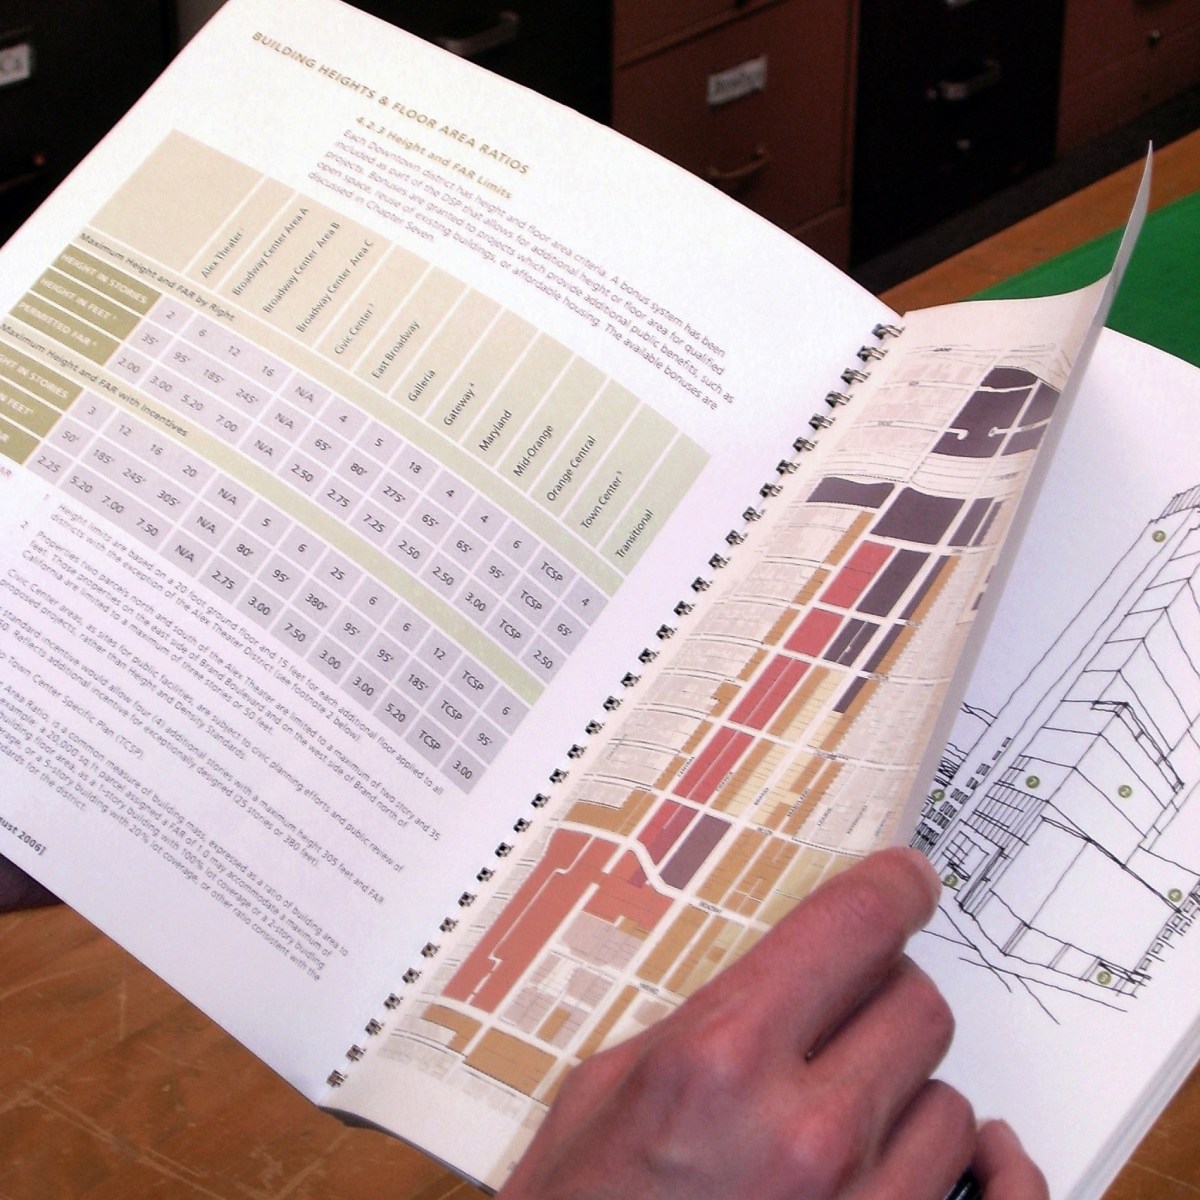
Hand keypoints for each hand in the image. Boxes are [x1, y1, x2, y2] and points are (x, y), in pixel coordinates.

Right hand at [497, 847, 1035, 1199]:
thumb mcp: (603, 1094)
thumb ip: (699, 1023)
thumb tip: (775, 976)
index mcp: (719, 1060)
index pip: (854, 926)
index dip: (893, 886)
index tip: (906, 880)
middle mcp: (807, 1133)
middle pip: (917, 1002)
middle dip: (885, 996)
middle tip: (847, 1012)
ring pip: (953, 1098)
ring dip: (906, 1093)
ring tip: (848, 1116)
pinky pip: (994, 1188)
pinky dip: (977, 1166)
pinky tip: (953, 1155)